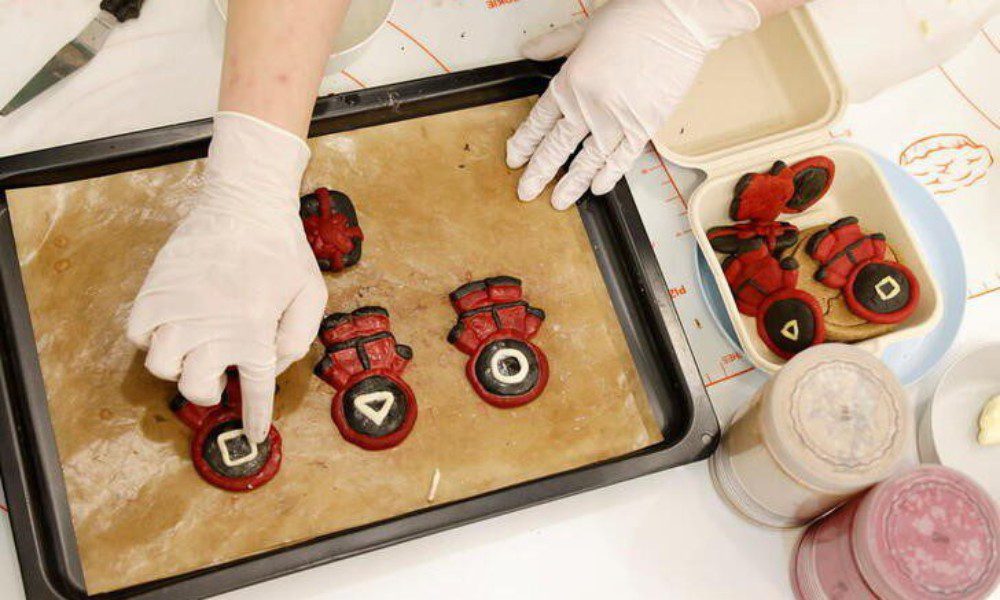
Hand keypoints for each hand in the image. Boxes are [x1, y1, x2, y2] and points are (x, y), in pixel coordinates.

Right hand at [128, 112, 326, 442]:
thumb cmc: (282, 248)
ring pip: (162, 366)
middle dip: (210, 390)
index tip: (253, 436)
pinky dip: (149, 339)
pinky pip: (138, 334)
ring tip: (193, 351)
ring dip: (178, 366)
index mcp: (254, 333)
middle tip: (220, 375)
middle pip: (197, 388)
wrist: (244, 204)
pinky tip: (170, 328)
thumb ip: (299, 337)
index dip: (254, 418)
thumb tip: (274, 366)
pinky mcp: (154, 291)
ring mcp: (178, 311)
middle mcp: (212, 329)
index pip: (255, 391)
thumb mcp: (312, 293)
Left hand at [507, 0, 759, 209]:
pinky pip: (622, 159)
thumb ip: (553, 44)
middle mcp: (588, 106)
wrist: (679, 19)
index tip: (515, 158)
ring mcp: (617, 120)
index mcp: (570, 81)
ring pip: (587, 161)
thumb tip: (528, 51)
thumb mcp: (584, 27)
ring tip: (559, 201)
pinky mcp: (644, 126)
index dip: (524, 143)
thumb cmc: (635, 17)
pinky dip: (608, 176)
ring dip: (571, 184)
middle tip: (526, 191)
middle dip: (538, 173)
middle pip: (556, 148)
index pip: (538, 122)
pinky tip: (597, 188)